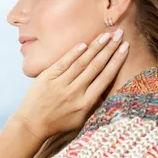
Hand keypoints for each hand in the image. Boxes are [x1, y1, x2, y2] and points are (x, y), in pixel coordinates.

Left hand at [13, 29, 128, 139]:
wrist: (32, 124)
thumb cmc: (58, 123)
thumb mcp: (81, 120)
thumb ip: (94, 105)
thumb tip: (108, 89)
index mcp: (86, 103)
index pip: (105, 78)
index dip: (116, 61)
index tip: (125, 48)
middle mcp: (75, 92)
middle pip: (96, 66)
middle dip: (109, 49)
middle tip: (119, 34)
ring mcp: (60, 84)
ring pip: (81, 62)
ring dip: (95, 47)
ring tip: (106, 35)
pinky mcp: (47, 78)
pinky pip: (63, 63)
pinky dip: (74, 53)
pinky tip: (84, 44)